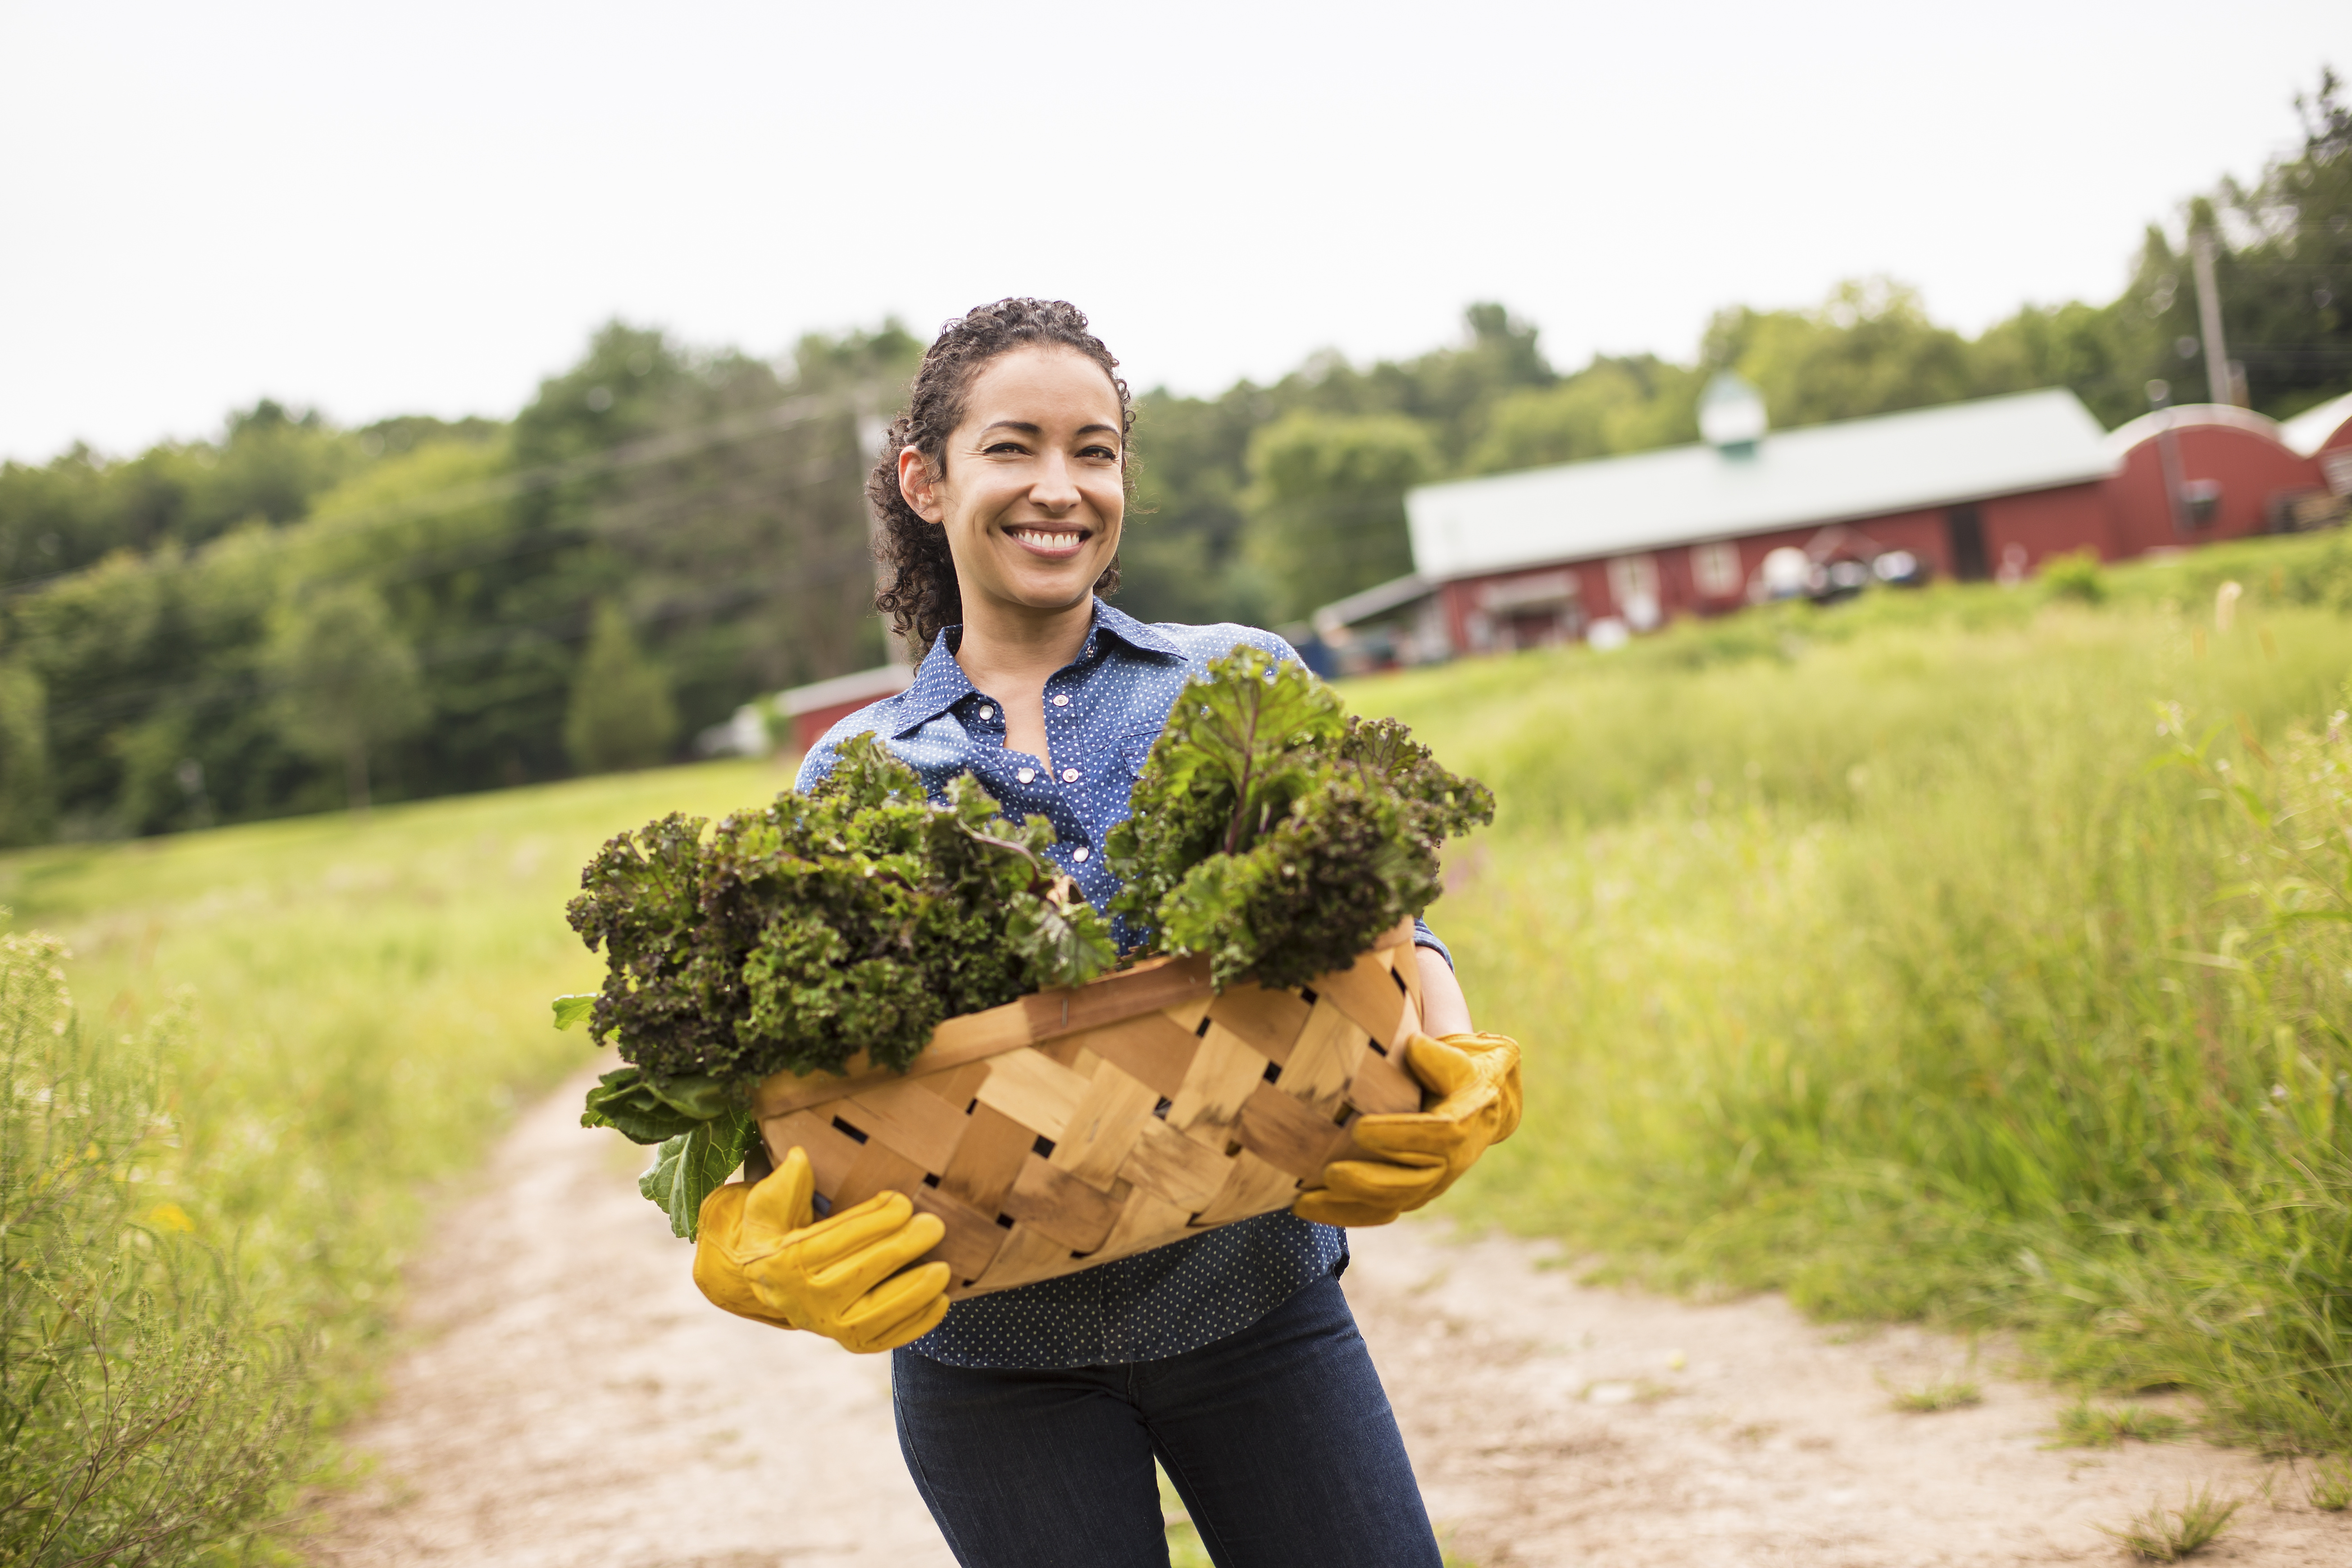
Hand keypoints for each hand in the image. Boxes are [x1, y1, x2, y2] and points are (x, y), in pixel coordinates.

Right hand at [692, 1145, 951, 1352]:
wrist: (769, 1281)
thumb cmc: (777, 1232)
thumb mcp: (768, 1204)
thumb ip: (783, 1183)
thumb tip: (799, 1156)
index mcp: (785, 1264)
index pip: (833, 1241)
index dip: (872, 1221)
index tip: (902, 1201)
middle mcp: (805, 1302)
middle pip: (860, 1275)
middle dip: (900, 1249)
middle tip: (934, 1225)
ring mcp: (829, 1328)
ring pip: (875, 1314)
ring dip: (913, 1293)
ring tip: (944, 1269)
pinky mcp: (851, 1342)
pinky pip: (886, 1339)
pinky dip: (916, 1325)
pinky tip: (941, 1301)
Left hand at [1292, 1032, 1521, 1226]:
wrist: (1484, 1105)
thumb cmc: (1464, 1073)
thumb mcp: (1460, 1059)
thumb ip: (1439, 1057)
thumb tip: (1415, 1047)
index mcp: (1463, 1124)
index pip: (1436, 1136)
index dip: (1399, 1135)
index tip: (1359, 1129)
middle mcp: (1449, 1163)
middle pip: (1410, 1181)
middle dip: (1367, 1181)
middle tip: (1328, 1174)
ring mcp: (1430, 1184)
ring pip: (1390, 1203)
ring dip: (1346, 1206)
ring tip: (1304, 1201)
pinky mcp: (1411, 1195)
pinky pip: (1379, 1212)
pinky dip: (1344, 1213)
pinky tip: (1307, 1209)